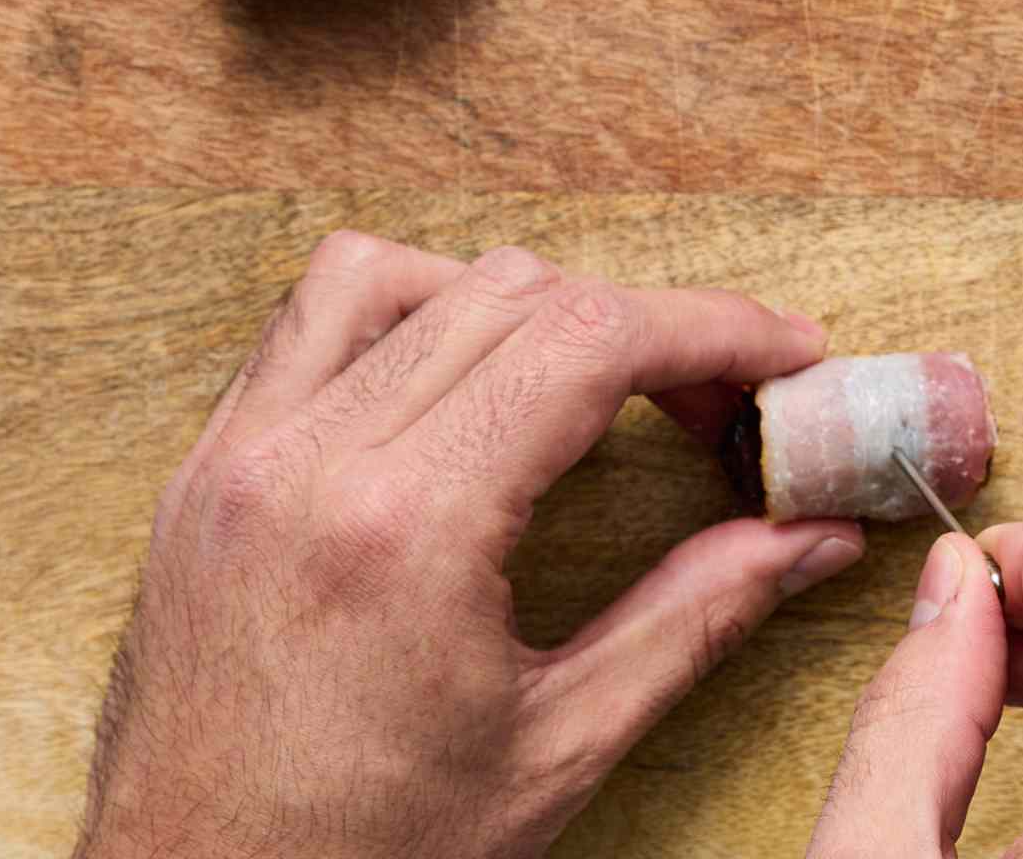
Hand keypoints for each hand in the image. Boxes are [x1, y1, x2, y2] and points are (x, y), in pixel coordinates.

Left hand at [73, 234, 862, 858]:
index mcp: (407, 530)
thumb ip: (697, 617)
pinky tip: (454, 380)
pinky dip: (403, 312)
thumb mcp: (559, 749)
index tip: (787, 351)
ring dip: (515, 300)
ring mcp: (241, 453)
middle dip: (641, 326)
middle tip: (712, 403)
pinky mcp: (206, 465)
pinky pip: (308, 319)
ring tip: (581, 380)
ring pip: (401, 273)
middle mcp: (311, 461)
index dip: (713, 329)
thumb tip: (816, 534)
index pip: (589, 342)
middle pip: (515, 292)